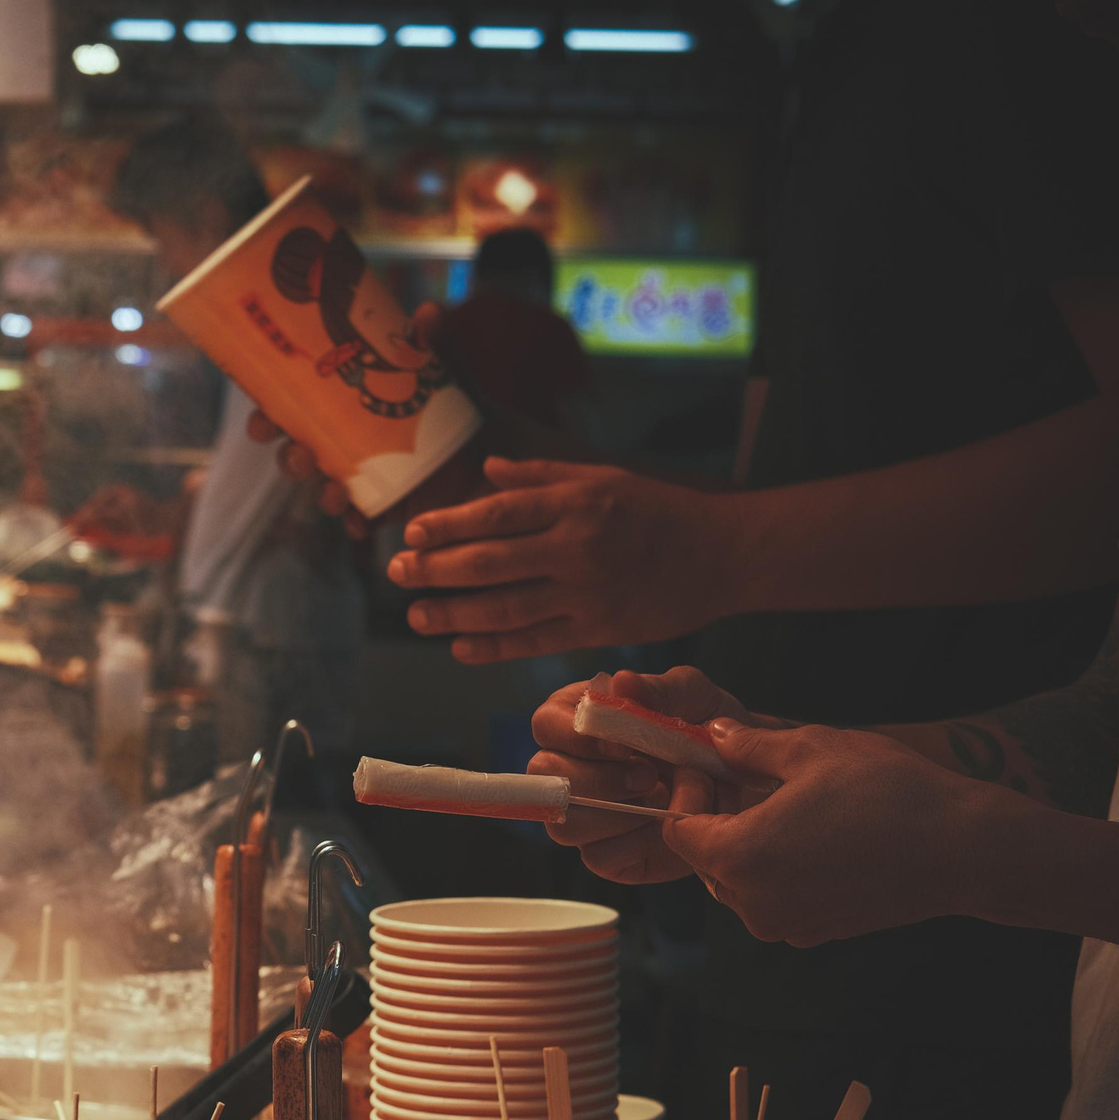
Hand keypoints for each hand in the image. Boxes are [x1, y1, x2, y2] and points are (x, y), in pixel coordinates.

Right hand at [252, 301, 458, 535]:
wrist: (485, 452)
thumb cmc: (450, 404)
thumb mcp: (440, 368)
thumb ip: (431, 342)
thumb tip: (428, 312)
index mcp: (339, 410)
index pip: (290, 413)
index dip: (267, 419)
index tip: (261, 420)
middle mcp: (342, 445)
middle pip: (298, 455)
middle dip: (289, 458)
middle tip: (299, 452)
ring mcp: (361, 479)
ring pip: (324, 490)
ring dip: (321, 492)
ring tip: (333, 489)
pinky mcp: (384, 506)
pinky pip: (360, 520)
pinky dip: (356, 523)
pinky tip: (359, 523)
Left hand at [390, 458, 732, 661]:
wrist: (722, 553)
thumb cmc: (657, 510)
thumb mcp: (601, 477)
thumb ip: (541, 476)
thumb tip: (487, 471)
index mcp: (574, 503)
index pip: (496, 515)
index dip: (448, 525)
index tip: (412, 533)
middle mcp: (576, 547)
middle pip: (490, 562)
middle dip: (436, 570)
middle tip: (397, 574)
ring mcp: (587, 593)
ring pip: (506, 607)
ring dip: (454, 614)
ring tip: (416, 617)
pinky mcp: (599, 629)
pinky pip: (536, 641)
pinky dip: (494, 646)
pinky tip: (460, 647)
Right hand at [527, 667, 761, 883]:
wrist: (747, 786)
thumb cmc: (711, 734)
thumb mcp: (697, 701)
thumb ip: (662, 690)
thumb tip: (622, 681)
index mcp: (581, 722)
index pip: (545, 724)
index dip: (574, 735)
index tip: (622, 744)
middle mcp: (572, 768)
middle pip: (544, 777)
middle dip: (596, 779)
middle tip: (648, 776)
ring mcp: (586, 815)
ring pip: (564, 823)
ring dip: (615, 814)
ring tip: (660, 802)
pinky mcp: (607, 854)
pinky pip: (598, 856)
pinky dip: (636, 843)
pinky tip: (664, 827)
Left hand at [661, 721, 1013, 945]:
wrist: (963, 849)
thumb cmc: (889, 791)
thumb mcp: (812, 749)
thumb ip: (749, 745)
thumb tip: (714, 733)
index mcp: (740, 856)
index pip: (677, 829)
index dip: (688, 793)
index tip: (713, 766)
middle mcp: (752, 903)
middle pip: (703, 858)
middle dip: (713, 819)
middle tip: (743, 779)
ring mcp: (784, 925)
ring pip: (736, 882)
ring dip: (745, 845)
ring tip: (779, 804)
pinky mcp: (815, 934)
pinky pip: (771, 900)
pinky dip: (776, 871)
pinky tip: (811, 836)